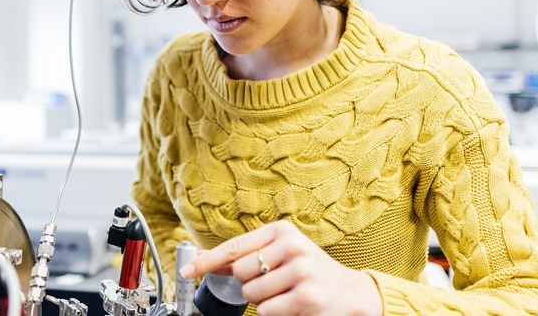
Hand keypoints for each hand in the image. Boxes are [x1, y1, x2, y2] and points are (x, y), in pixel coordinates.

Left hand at [180, 221, 382, 315]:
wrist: (351, 293)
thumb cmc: (310, 272)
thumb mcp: (282, 254)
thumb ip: (246, 256)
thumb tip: (204, 260)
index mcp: (283, 231)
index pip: (234, 247)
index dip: (207, 260)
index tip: (186, 270)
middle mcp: (292, 246)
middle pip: (241, 273)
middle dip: (250, 284)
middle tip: (274, 283)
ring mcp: (301, 271)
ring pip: (251, 294)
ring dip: (262, 301)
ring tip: (285, 294)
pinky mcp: (306, 297)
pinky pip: (266, 311)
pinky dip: (273, 312)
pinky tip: (292, 305)